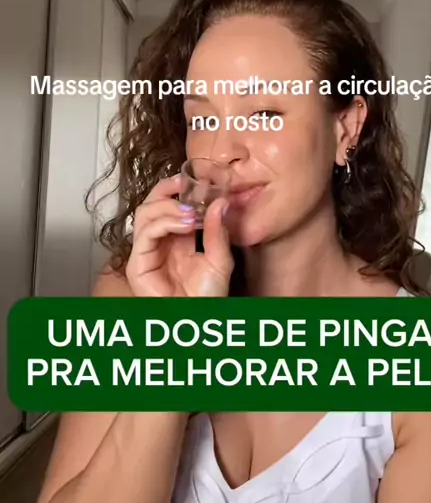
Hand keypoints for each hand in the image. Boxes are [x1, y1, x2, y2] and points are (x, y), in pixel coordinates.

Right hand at [125, 174, 232, 296]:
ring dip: (169, 206)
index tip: (195, 180)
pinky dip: (166, 222)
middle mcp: (158, 245)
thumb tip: (220, 201)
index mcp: (176, 240)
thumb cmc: (207, 299)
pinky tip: (186, 223)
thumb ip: (217, 231)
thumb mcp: (220, 259)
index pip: (168, 205)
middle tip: (187, 184)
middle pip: (150, 204)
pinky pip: (145, 233)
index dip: (178, 189)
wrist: (198, 322)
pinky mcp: (138, 266)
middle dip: (167, 189)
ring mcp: (146, 254)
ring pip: (144, 214)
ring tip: (192, 211)